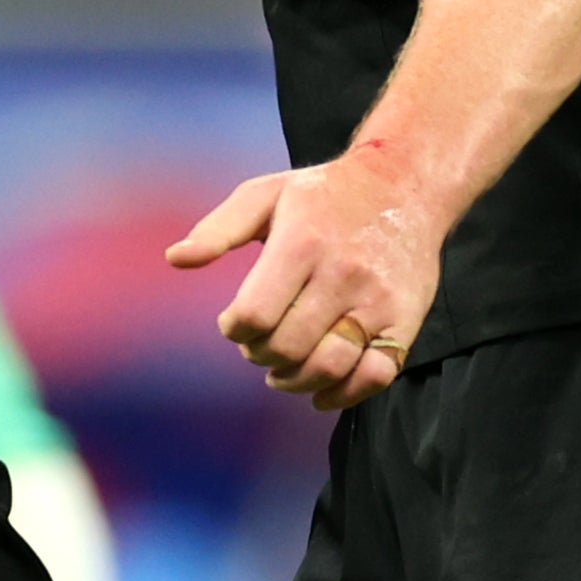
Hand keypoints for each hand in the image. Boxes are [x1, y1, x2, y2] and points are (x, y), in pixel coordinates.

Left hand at [164, 142, 446, 411]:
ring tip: (280, 371)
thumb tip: (175, 259)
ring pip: (328, 366)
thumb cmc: (322, 193)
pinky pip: (375, 376)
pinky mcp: (405, 321)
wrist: (403, 186)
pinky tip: (320, 391)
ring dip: (294, 380)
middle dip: (260, 354)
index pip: (256, 313)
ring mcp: (378, 301)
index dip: (235, 330)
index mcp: (303, 242)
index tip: (233, 323)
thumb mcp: (265, 193)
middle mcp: (343, 274)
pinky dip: (344, 394)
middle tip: (256, 345)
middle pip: (288, 345)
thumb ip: (218, 229)